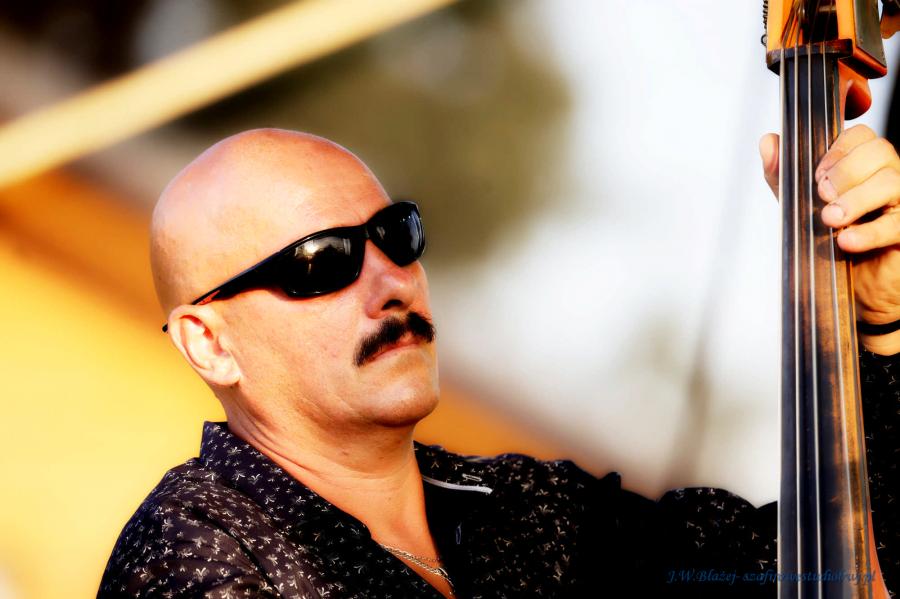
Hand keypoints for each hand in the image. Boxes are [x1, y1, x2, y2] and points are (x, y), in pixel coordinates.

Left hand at [759, 125, 899, 354]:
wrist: (848, 292)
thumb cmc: (828, 242)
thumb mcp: (798, 206)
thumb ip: (783, 175)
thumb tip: (769, 142)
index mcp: (861, 166)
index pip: (859, 135)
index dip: (837, 149)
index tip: (816, 175)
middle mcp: (887, 177)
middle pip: (879, 150)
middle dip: (844, 172)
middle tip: (821, 197)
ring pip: (891, 180)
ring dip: (854, 199)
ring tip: (830, 220)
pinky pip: (898, 223)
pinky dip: (869, 232)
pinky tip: (846, 241)